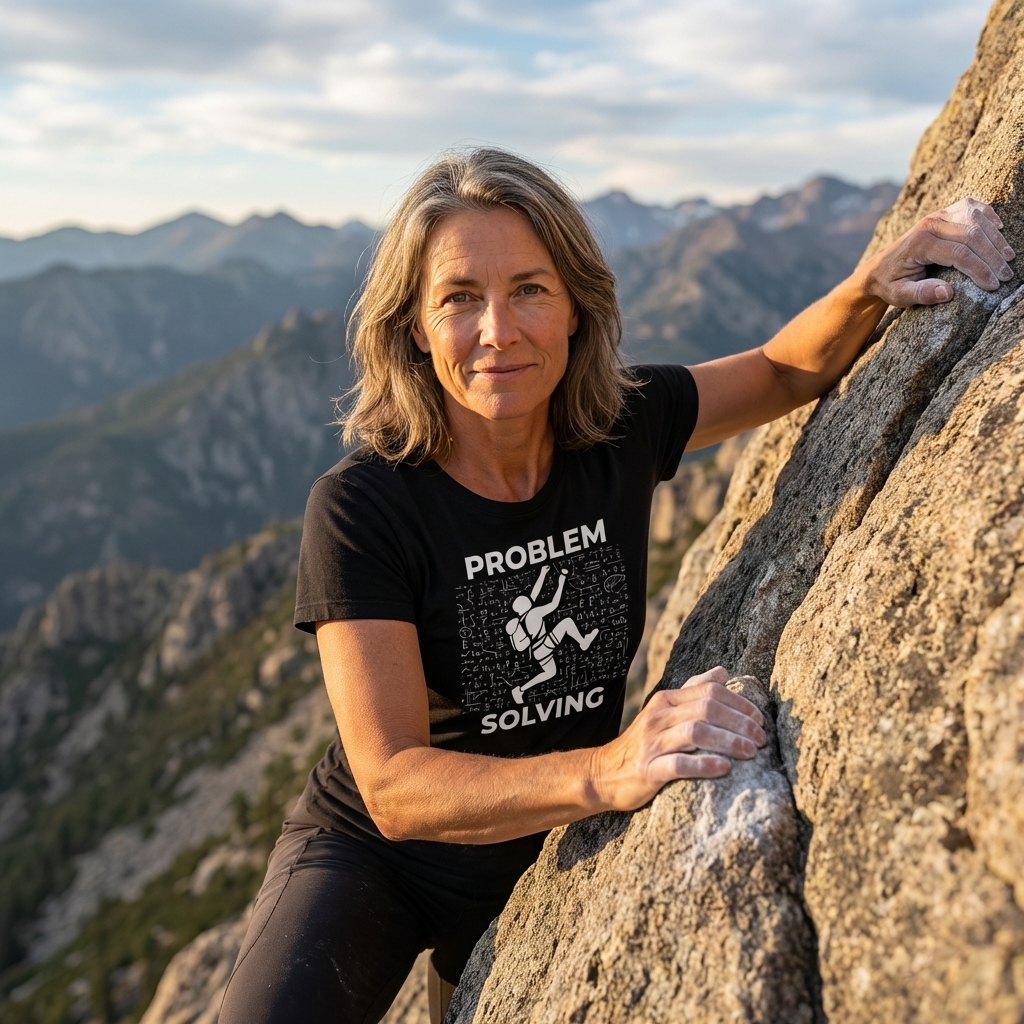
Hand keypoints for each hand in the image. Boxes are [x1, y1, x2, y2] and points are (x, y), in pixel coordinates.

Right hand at [589, 666, 766, 811]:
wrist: (605, 772)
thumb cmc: (644, 742)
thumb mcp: (665, 711)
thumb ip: (693, 691)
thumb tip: (722, 672)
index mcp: (666, 700)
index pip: (708, 691)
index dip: (739, 703)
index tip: (760, 719)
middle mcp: (658, 716)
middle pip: (706, 709)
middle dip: (739, 722)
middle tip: (761, 738)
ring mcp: (653, 742)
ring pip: (695, 732)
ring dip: (729, 741)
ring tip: (751, 752)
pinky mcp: (649, 769)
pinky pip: (679, 764)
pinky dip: (704, 764)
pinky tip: (724, 768)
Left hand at [860, 197, 1014, 307]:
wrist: (877, 269)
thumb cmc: (890, 284)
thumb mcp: (900, 296)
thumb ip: (921, 294)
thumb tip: (948, 293)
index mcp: (920, 244)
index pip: (959, 254)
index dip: (980, 270)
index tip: (993, 285)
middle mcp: (929, 225)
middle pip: (972, 236)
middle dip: (993, 257)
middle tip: (1007, 276)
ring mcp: (937, 216)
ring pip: (976, 220)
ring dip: (995, 239)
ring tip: (1009, 258)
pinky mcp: (943, 213)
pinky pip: (970, 207)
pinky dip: (987, 215)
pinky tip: (999, 228)